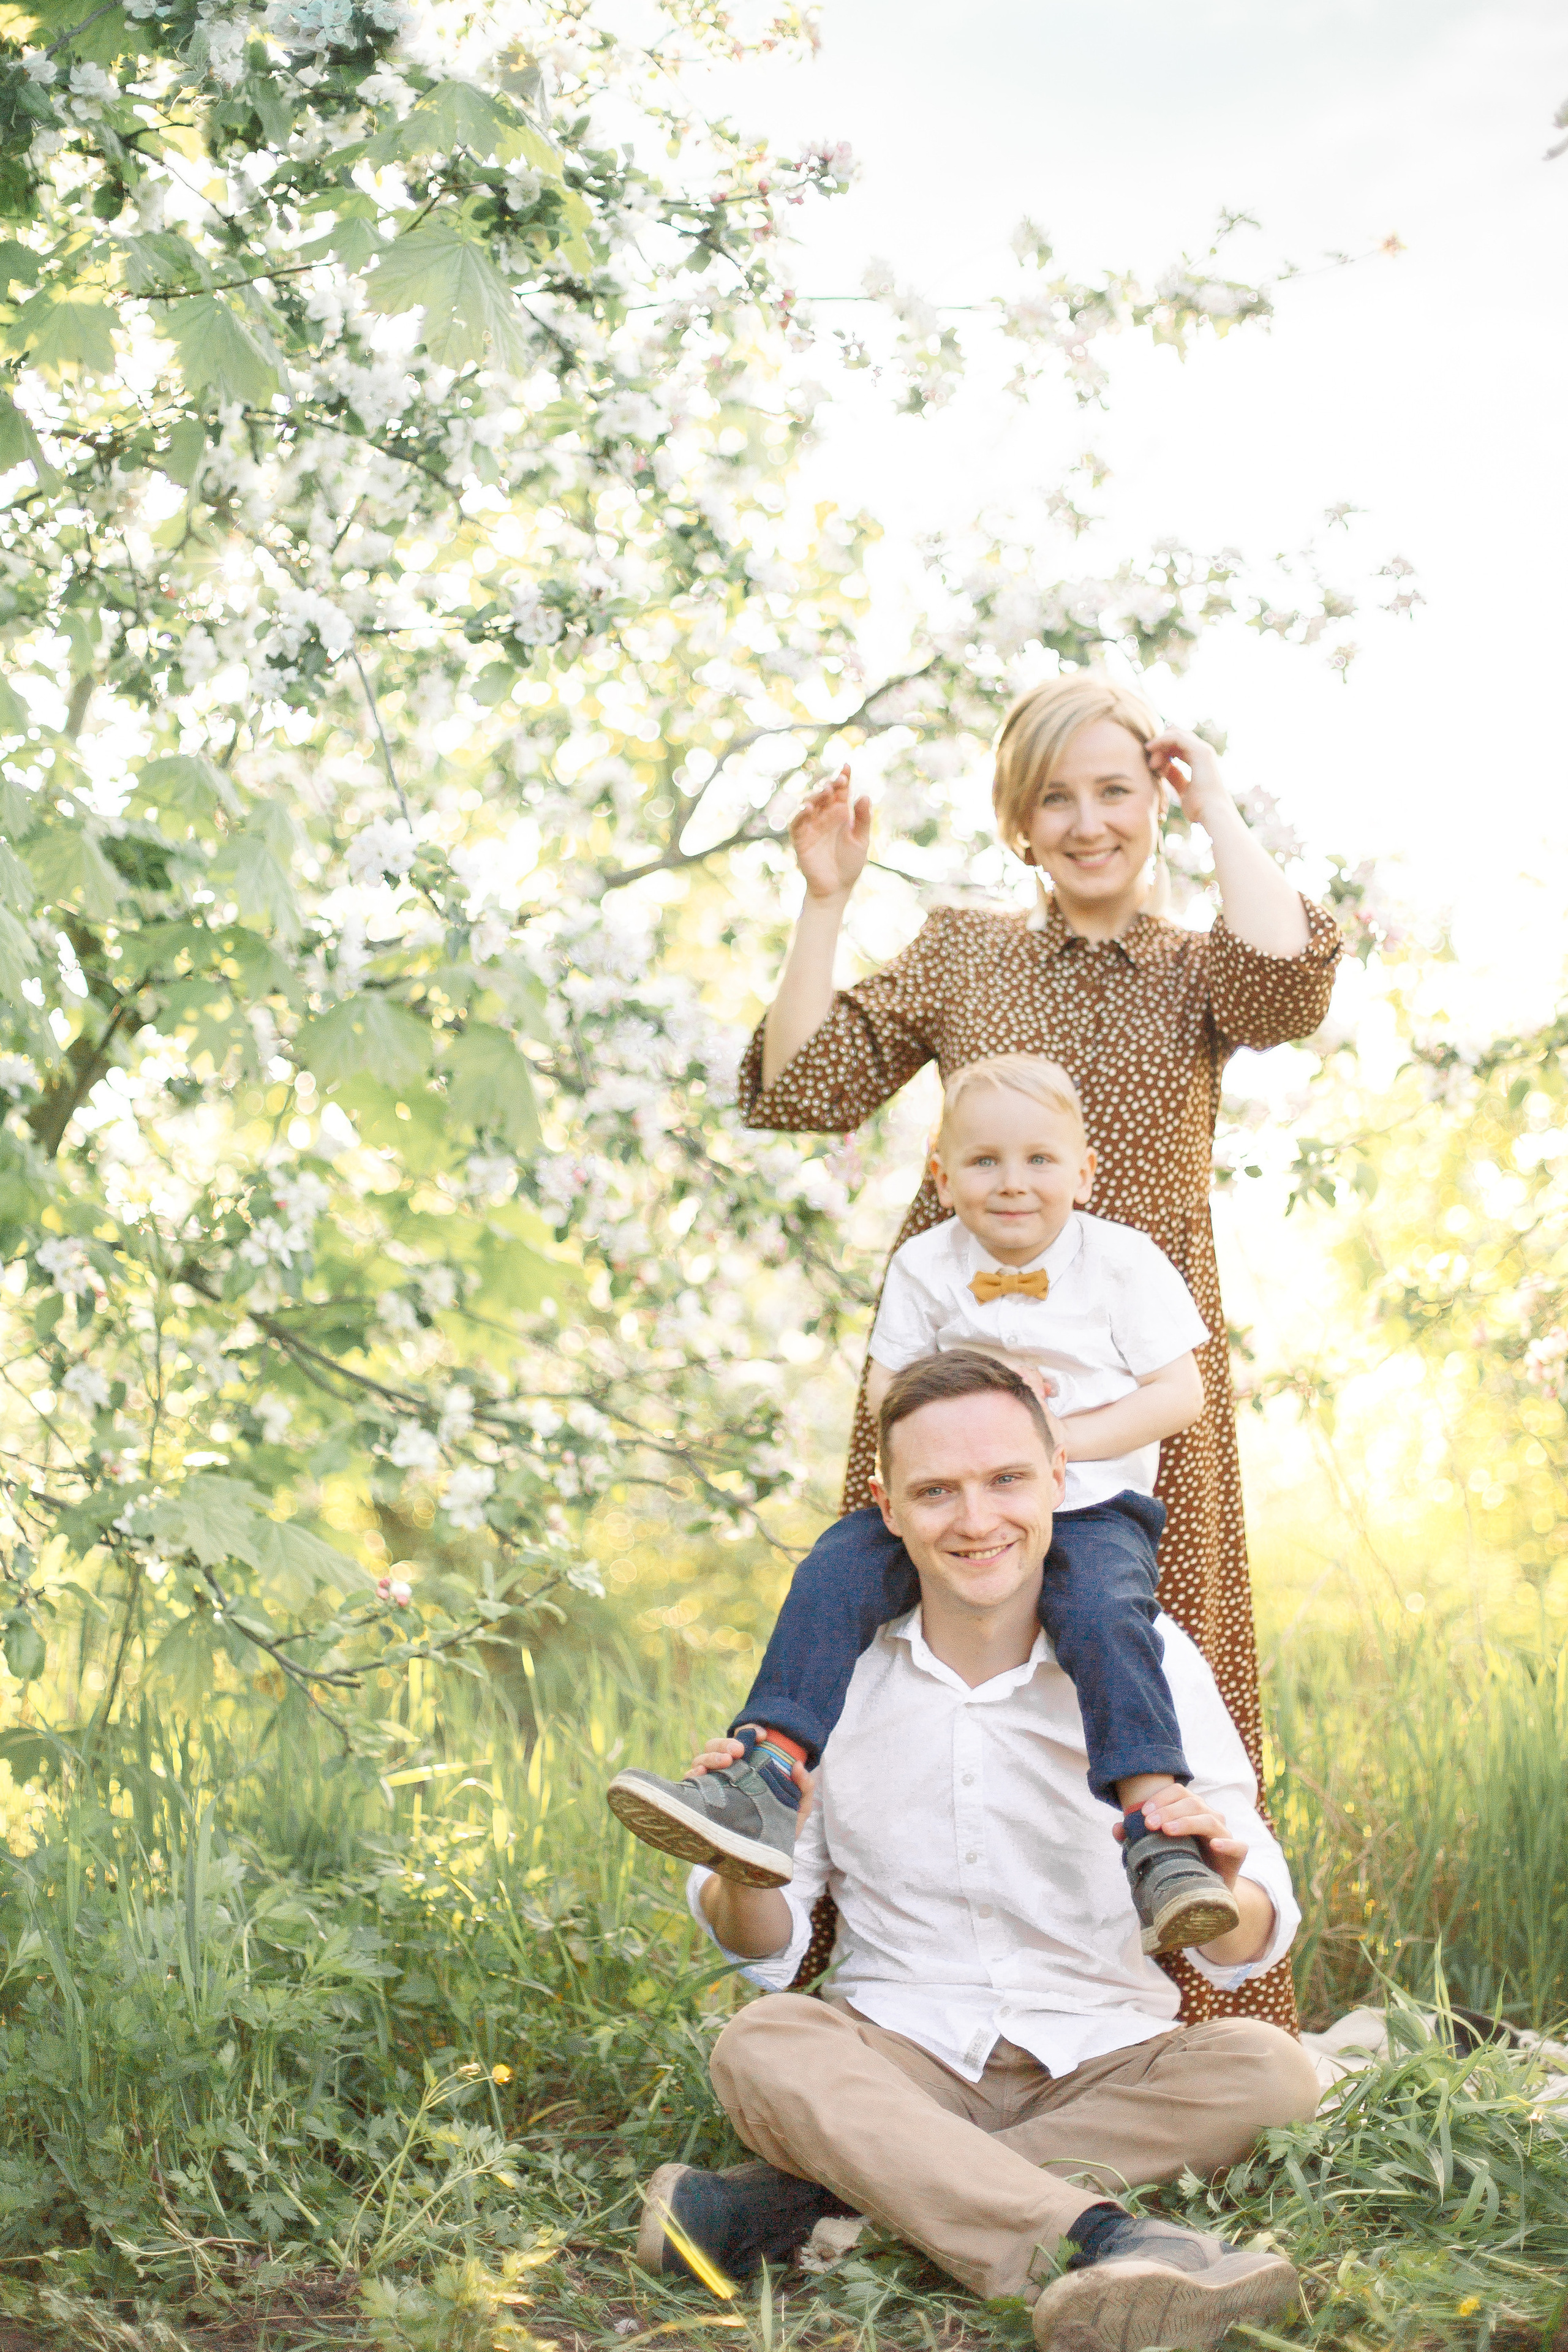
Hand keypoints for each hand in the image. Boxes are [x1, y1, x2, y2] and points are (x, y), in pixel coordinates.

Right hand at [690, 1733, 816, 1828]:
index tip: (763, 1735)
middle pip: (719, 1746)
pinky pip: (689, 1783)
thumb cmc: (776, 1834)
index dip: (750, 1732)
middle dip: (727, 1743)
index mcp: (749, 1769)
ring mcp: (712, 1787)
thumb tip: (797, 1765)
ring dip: (712, 1756)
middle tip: (739, 1751)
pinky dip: (693, 1774)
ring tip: (725, 1762)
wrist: (755, 1866)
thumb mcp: (796, 1812)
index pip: (744, 1742)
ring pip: (702, 1759)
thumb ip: (804, 1789)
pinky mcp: (700, 1803)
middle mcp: (728, 1774)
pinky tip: (699, 1774)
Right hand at [788, 765, 871, 901]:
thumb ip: (863, 819)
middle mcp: (824, 816)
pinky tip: (809, 808)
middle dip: (830, 785)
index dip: (843, 778)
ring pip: (809, 804)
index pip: (840, 791)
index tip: (847, 767)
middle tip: (839, 781)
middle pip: (824, 794)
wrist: (836, 888)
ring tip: (826, 791)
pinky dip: (801, 814)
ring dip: (816, 796)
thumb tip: (865, 795)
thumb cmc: (850, 864)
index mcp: (840, 813)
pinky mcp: (800, 838)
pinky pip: (797, 822)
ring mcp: (811, 826)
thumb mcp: (861, 840)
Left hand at [1112, 1785, 1247, 1892]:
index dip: (1161, 1798)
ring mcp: (1224, 1835)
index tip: (1142, 1813)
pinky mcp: (1237, 1854)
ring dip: (1187, 1822)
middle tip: (1149, 1824)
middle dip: (1168, 1811)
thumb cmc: (1180, 1862)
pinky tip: (1213, 1845)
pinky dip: (1226, 1844)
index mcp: (1191, 1810)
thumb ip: (1137, 1838)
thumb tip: (1116, 1829)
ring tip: (1168, 1831)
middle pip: (1192, 1803)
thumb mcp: (1157, 1849)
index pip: (1178, 1792)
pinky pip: (1237, 1846)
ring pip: (1210, 1820)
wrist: (1205, 1891)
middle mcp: (1210, 1817)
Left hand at [1144, 728, 1231, 835]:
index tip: (1152, 766)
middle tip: (1151, 764)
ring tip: (1151, 763)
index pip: (1179, 747)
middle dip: (1161, 747)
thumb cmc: (1200, 808)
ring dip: (1160, 745)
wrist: (1211, 815)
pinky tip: (1151, 748)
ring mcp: (1203, 751)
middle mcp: (1203, 753)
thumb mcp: (1183, 790)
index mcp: (1200, 762)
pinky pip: (1176, 737)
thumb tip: (1164, 769)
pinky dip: (1162, 740)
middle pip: (1177, 738)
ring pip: (1176, 735)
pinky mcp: (1200, 751)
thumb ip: (1175, 777)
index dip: (1163, 752)